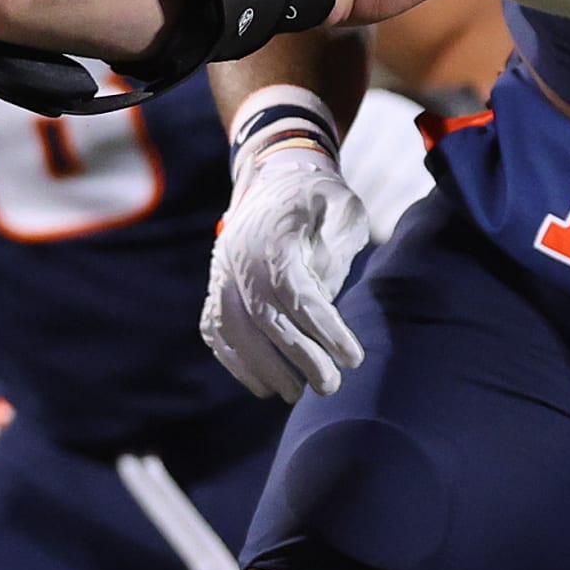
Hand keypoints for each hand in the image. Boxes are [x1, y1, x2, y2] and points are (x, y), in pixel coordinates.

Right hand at [201, 96, 369, 401]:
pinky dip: (234, 361)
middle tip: (330, 387)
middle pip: (266, 320)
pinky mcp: (216, 285)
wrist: (273, 175)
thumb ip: (343, 242)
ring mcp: (222, 273)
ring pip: (234, 330)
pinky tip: (261, 386)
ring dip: (263, 369)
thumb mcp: (344, 205)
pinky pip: (216, 330)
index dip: (326, 331)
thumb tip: (328, 291)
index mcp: (274, 240)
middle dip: (299, 359)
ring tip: (296, 394)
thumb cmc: (318, 196)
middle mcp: (240, 259)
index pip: (300, 295)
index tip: (354, 358)